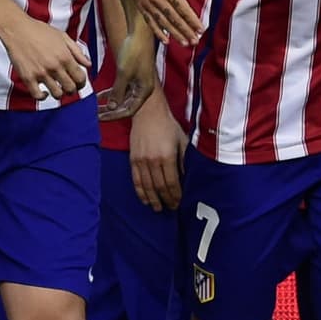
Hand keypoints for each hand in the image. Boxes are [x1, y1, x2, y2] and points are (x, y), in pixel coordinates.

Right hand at [0, 16, 91, 100]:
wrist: (17, 29)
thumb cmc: (39, 31)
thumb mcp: (63, 37)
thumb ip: (77, 51)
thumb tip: (88, 64)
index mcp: (65, 57)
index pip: (80, 78)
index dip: (82, 83)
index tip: (79, 83)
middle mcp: (54, 66)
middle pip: (70, 88)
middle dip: (73, 90)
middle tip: (69, 88)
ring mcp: (41, 73)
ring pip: (57, 94)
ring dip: (60, 94)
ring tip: (58, 89)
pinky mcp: (28, 77)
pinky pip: (38, 95)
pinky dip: (43, 97)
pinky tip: (45, 92)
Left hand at [99, 24, 156, 121]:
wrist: (139, 33)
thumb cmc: (134, 52)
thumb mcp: (124, 73)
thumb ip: (117, 91)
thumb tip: (112, 107)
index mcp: (144, 91)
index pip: (129, 111)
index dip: (113, 116)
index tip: (99, 118)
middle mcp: (142, 89)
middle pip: (126, 106)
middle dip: (111, 111)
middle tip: (95, 115)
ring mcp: (138, 83)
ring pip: (122, 99)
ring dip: (110, 103)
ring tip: (96, 108)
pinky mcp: (133, 76)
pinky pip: (121, 89)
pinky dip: (111, 93)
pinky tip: (99, 96)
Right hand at [129, 92, 186, 209]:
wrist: (147, 111)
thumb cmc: (168, 125)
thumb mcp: (182, 140)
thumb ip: (184, 160)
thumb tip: (187, 177)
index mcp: (167, 156)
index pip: (172, 182)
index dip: (175, 195)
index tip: (179, 202)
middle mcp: (153, 160)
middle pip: (159, 187)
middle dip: (166, 200)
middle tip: (171, 208)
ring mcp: (141, 161)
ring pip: (147, 186)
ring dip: (153, 199)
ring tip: (158, 208)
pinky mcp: (133, 159)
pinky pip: (136, 180)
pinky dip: (140, 192)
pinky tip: (145, 199)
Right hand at [135, 0, 205, 45]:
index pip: (183, 8)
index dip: (192, 20)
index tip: (201, 29)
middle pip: (174, 18)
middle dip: (186, 31)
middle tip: (195, 41)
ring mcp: (149, 5)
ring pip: (164, 23)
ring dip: (175, 34)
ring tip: (185, 43)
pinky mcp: (143, 8)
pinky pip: (151, 23)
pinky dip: (158, 33)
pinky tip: (166, 41)